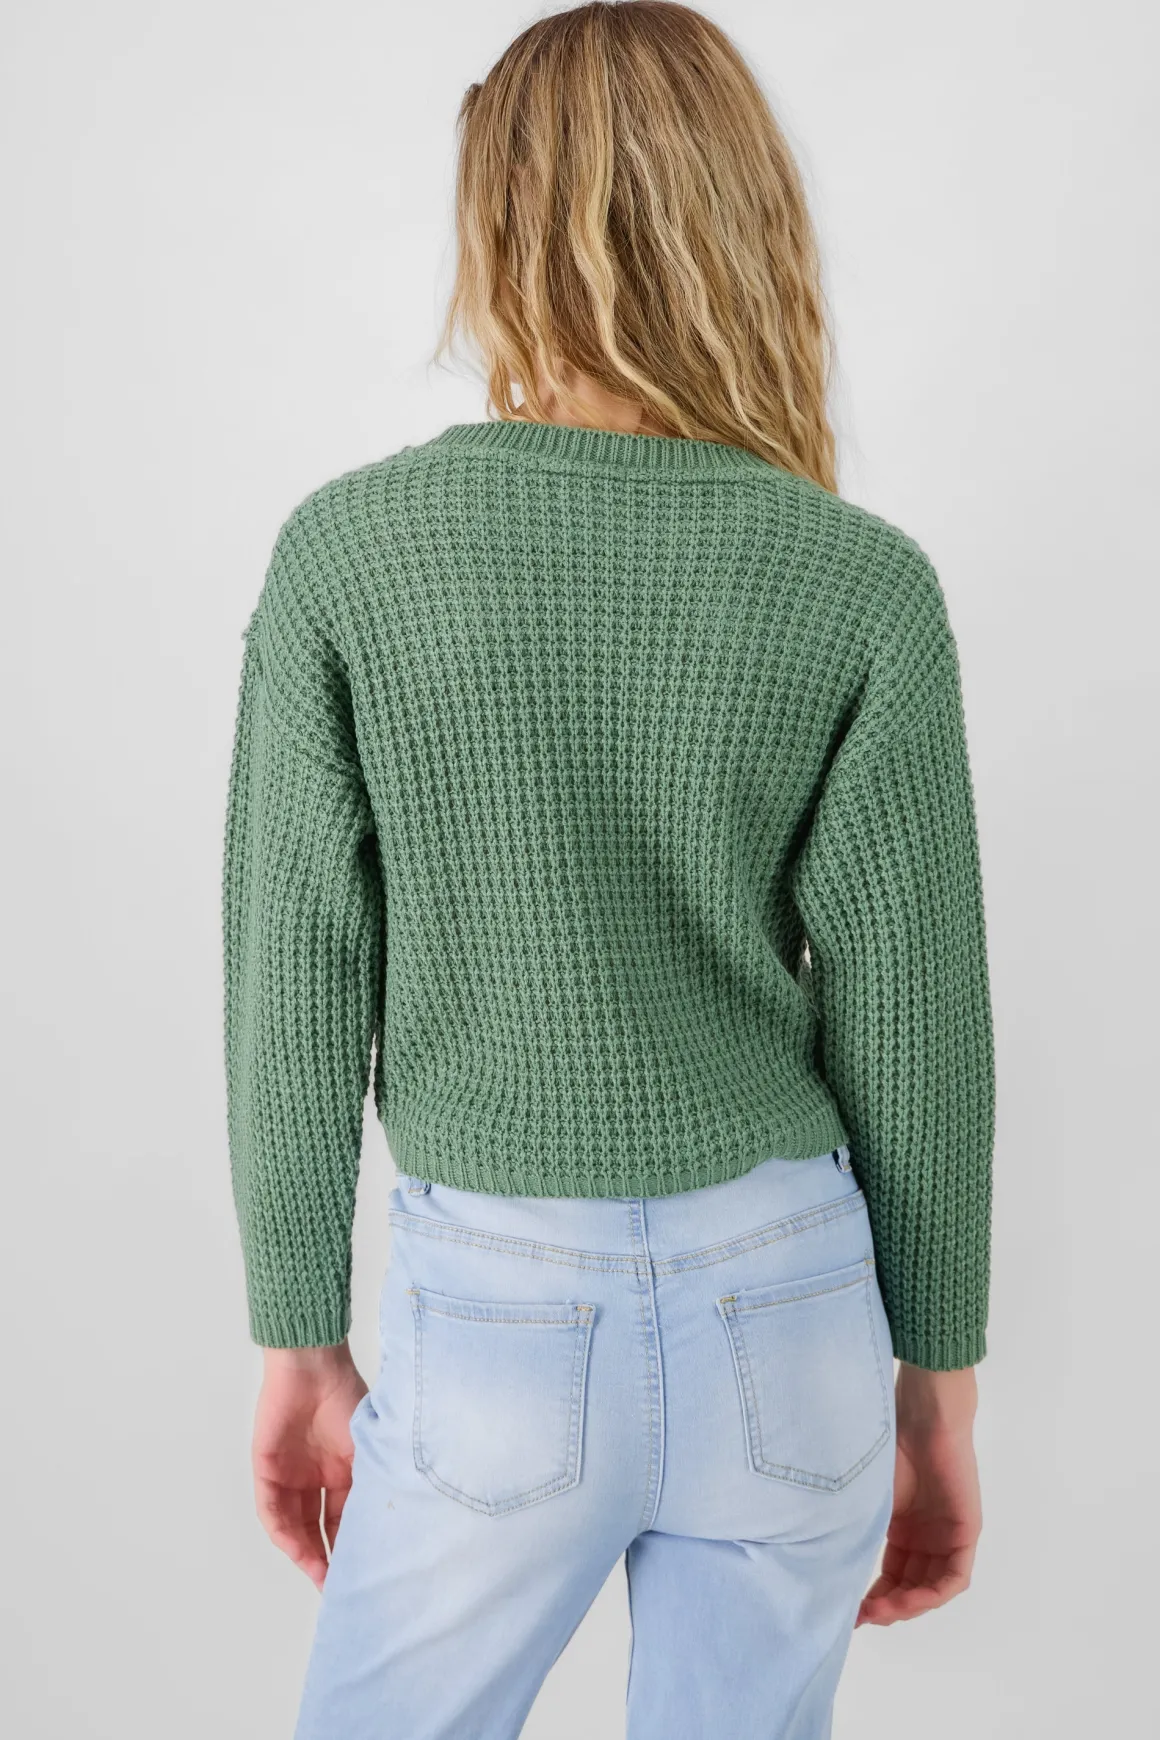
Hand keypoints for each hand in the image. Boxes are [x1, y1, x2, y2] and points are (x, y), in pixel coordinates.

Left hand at [252, 1341, 368, 1588]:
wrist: (314, 1367)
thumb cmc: (347, 1398)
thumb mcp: (368, 1448)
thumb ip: (369, 1485)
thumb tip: (387, 1528)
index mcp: (343, 1473)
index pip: (343, 1522)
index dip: (348, 1549)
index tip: (359, 1577)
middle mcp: (316, 1479)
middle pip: (317, 1530)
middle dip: (325, 1560)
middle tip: (335, 1588)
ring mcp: (290, 1476)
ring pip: (293, 1526)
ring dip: (304, 1553)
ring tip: (318, 1576)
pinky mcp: (266, 1470)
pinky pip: (271, 1510)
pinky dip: (282, 1532)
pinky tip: (295, 1549)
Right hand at [856, 1362, 981, 1626]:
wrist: (922, 1417)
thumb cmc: (888, 1445)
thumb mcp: (867, 1498)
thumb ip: (856, 1530)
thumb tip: (824, 1567)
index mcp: (901, 1527)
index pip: (890, 1575)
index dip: (871, 1597)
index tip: (848, 1613)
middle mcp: (925, 1537)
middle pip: (910, 1587)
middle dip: (887, 1607)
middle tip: (862, 1616)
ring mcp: (947, 1536)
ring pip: (932, 1588)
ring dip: (908, 1605)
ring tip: (882, 1610)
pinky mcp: (966, 1533)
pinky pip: (955, 1577)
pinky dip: (934, 1593)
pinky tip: (912, 1599)